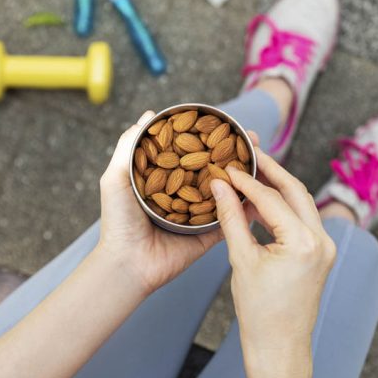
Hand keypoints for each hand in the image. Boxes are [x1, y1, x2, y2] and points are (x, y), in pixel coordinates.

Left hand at [97, 111, 254, 294]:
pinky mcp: (209, 235)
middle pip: (213, 168)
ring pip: (227, 190)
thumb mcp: (116, 177)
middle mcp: (185, 195)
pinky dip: (247, 205)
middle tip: (251, 136)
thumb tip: (149, 114)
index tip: (226, 121)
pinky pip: (232, 219)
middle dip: (234, 152)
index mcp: (165, 180)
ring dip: (245, 174)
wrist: (127, 262)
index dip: (208, 136)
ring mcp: (199, 215)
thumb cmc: (118, 221)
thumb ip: (129, 146)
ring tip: (261, 156)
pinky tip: (262, 189)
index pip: (191, 152)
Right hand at [211, 148, 336, 377]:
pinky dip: (282, 208)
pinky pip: (302, 219)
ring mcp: (325, 247)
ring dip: (277, 188)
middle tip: (249, 151)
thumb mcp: (241, 259)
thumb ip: (231, 218)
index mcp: (304, 242)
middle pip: (295, 190)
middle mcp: (322, 240)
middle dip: (271, 170)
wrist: (279, 346)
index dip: (247, 179)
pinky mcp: (321, 253)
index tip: (227, 166)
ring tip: (250, 174)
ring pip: (301, 203)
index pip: (272, 197)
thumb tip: (220, 186)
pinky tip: (259, 203)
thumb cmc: (260, 311)